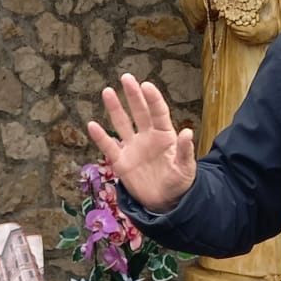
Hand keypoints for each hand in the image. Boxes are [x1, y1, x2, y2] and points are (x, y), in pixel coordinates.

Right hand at [87, 73, 195, 212]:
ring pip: (122, 124)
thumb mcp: (186, 168)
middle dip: (133, 95)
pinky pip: (109, 147)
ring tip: (108, 91)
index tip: (146, 85)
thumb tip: (187, 132)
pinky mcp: (121, 162)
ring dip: (115, 109)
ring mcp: (133, 148)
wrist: (165, 202)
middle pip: (139, 112)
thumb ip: (185, 151)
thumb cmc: (179, 182)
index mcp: (164, 135)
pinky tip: (92, 125)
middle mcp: (147, 137)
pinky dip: (100, 137)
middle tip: (126, 78)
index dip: (152, 99)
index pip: (158, 113)